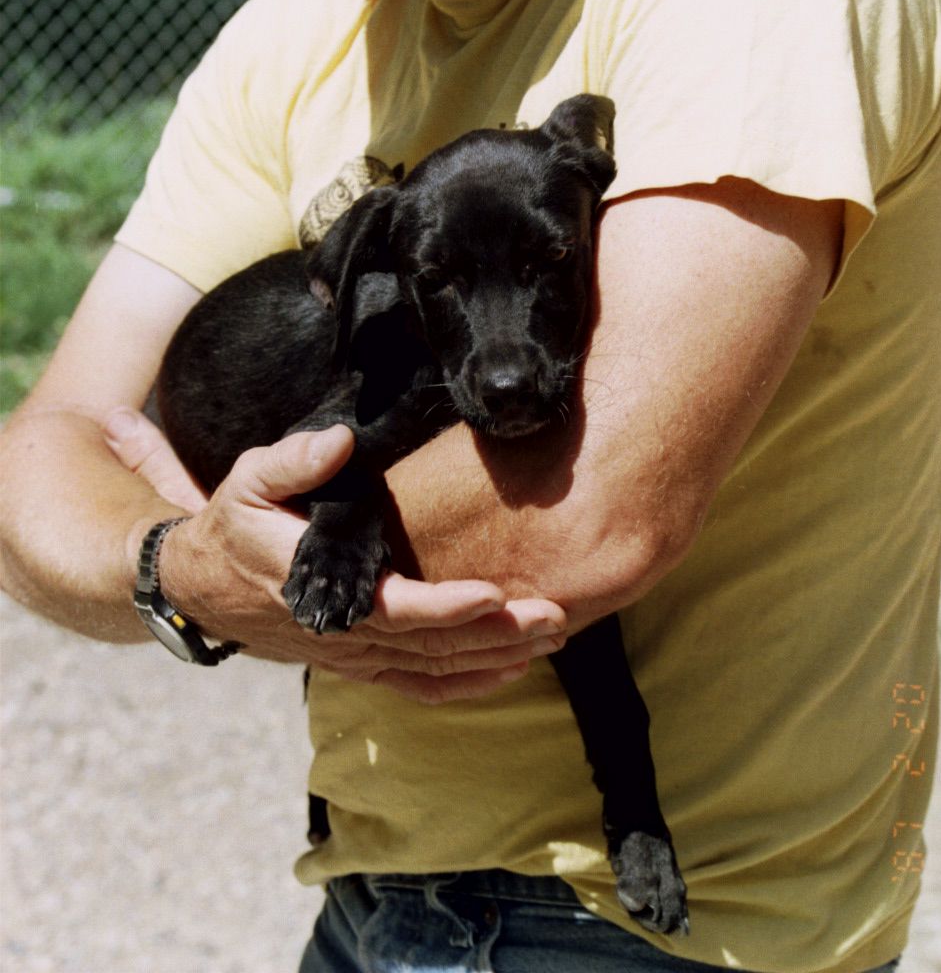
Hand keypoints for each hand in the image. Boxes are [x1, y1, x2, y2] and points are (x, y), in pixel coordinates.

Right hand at [104, 411, 566, 700]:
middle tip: (554, 616)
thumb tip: (339, 441)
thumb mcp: (249, 480)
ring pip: (433, 669)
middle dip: (496, 634)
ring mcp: (353, 656)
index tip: (495, 594)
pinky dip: (466, 683)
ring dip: (494, 659)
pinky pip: (418, 684)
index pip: (394, 609)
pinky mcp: (360, 663)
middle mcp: (342, 633)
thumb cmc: (234, 524)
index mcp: (319, 589)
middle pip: (431, 646)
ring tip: (551, 636)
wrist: (201, 587)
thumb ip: (293, 461)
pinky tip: (511, 670)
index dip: (446, 607)